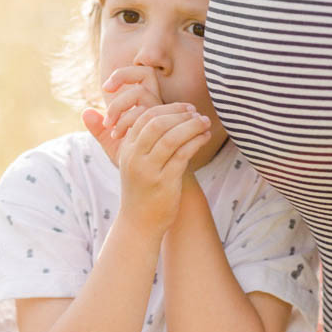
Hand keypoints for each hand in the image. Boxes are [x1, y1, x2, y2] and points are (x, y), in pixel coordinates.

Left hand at [80, 67, 163, 165]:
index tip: (105, 88)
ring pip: (142, 93)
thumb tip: (85, 112)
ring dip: (121, 106)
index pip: (140, 73)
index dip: (123, 74)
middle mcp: (157, 103)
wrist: (158, 180)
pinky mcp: (167, 124)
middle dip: (123, 79)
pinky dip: (127, 122)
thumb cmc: (139, 161)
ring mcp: (163, 113)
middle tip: (107, 99)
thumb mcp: (115, 146)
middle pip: (145, 73)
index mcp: (146, 104)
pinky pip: (147, 113)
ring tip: (112, 128)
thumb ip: (100, 131)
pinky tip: (120, 137)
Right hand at [109, 103, 213, 232]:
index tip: (186, 107)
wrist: (139, 224)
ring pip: (171, 138)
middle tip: (197, 113)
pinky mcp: (164, 183)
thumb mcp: (133, 163)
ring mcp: (149, 170)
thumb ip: (138, 139)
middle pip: (157, 124)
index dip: (168, 108)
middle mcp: (135, 158)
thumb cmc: (141, 190)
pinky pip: (182, 155)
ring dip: (191, 126)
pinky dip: (196, 142)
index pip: (144, 117)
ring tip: (205, 122)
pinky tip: (205, 137)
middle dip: (180, 114)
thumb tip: (137, 115)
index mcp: (127, 149)